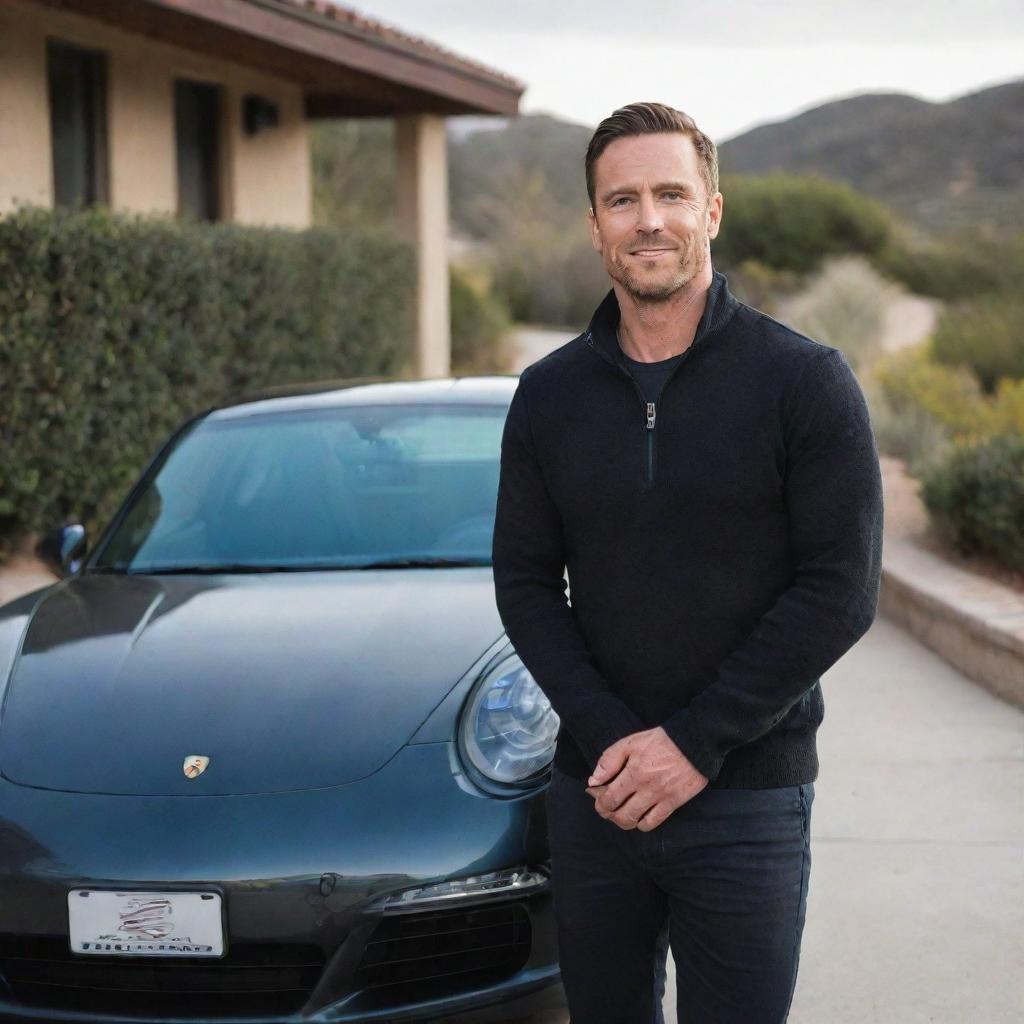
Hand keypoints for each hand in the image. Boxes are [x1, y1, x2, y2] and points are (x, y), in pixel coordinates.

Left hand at [583, 726, 708, 830]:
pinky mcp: (674, 803)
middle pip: (620, 814)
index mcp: (633, 772)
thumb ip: (609, 760)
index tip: (597, 798)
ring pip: (635, 821)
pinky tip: (640, 816)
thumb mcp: (631, 742)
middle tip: (607, 808)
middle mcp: (646, 789)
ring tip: (622, 812)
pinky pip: (653, 823)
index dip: (599, 803)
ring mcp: (661, 798)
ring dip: (623, 821)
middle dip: (609, 814)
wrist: (694, 743)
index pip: (609, 799)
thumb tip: (594, 781)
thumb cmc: (660, 741)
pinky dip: (642, 824)